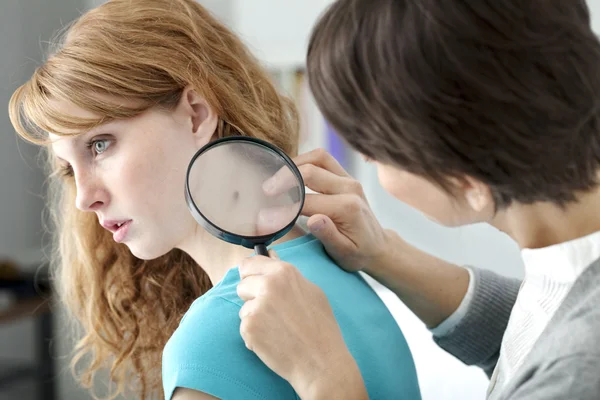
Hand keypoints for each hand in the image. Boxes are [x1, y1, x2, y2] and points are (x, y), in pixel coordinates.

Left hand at [237, 251, 367, 398]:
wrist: (320, 362)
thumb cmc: (320, 327)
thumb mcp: (311, 291)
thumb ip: (286, 274)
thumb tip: (269, 255)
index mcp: (284, 272)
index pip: (250, 263)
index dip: (252, 275)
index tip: (256, 283)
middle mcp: (268, 285)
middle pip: (242, 284)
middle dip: (252, 297)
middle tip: (272, 312)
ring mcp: (257, 306)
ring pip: (243, 308)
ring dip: (254, 318)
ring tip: (277, 329)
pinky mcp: (249, 327)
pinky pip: (244, 327)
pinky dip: (254, 336)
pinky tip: (273, 341)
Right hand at [262, 148, 389, 273]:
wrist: (378, 246)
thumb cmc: (359, 253)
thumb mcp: (344, 252)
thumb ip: (328, 235)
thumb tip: (314, 220)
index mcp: (347, 208)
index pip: (307, 202)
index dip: (283, 208)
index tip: (264, 215)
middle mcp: (350, 188)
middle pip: (310, 171)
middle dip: (285, 178)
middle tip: (265, 190)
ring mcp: (349, 179)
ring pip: (318, 157)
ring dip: (295, 163)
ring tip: (277, 177)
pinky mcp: (346, 176)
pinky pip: (323, 159)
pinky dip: (305, 161)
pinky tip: (292, 173)